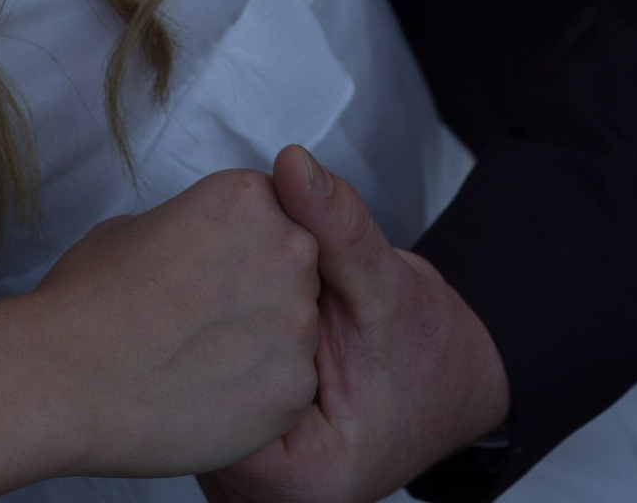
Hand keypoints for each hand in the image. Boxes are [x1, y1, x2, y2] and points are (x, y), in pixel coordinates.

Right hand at [23, 166, 323, 481]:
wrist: (69, 378)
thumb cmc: (88, 298)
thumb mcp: (136, 225)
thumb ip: (190, 226)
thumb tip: (193, 249)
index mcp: (247, 198)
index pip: (271, 214)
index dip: (237, 247)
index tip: (207, 271)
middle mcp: (286, 250)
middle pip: (294, 268)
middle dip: (259, 290)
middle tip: (202, 317)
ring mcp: (296, 323)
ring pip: (294, 330)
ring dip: (261, 343)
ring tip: (199, 361)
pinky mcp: (295, 390)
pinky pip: (288, 386)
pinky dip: (257, 395)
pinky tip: (209, 396)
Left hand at [200, 147, 507, 502]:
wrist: (445, 382)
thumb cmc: (425, 355)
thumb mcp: (387, 288)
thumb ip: (338, 230)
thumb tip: (294, 165)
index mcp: (295, 478)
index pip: (215, 402)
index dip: (217, 317)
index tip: (227, 263)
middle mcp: (253, 489)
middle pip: (192, 398)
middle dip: (201, 319)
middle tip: (218, 263)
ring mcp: (237, 466)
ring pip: (191, 387)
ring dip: (203, 324)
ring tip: (230, 282)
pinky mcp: (234, 437)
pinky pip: (201, 382)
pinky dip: (211, 332)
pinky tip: (234, 298)